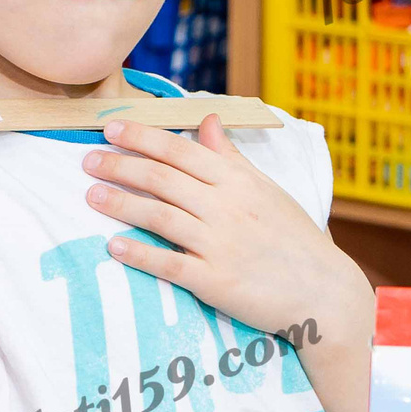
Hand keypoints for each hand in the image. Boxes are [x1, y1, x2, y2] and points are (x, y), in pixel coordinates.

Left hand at [82, 118, 373, 342]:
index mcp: (238, 181)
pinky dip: (139, 254)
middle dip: (121, 165)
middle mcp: (226, 208)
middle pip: (163, 179)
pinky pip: (169, 264)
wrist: (322, 291)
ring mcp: (220, 244)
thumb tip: (206, 119)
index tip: (110, 128)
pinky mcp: (215, 281)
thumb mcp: (266, 189)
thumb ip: (230, 157)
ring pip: (160, 216)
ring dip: (121, 203)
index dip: (142, 136)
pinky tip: (113, 245)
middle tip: (87, 159)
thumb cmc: (293, 238)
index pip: (180, 150)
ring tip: (91, 195)